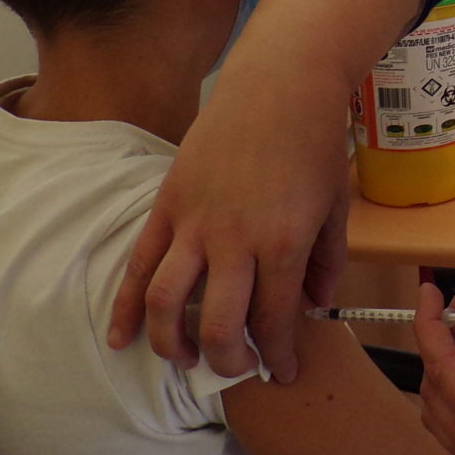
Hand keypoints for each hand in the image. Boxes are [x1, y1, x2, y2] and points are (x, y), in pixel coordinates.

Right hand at [107, 52, 352, 380]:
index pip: (273, 321)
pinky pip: (138, 264)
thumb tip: (314, 305)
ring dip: (170, 343)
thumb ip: (326, 262)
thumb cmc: (315, 142)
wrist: (280, 83)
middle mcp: (234, 240)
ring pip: (166, 301)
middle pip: (218, 325)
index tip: (283, 372)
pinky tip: (120, 338)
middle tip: (238, 369)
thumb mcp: (335, 206)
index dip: (278, 355)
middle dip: (228, 361)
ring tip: (184, 361)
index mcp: (283, 244)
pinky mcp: (168, 203)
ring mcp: (195, 221)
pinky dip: (124, 306)